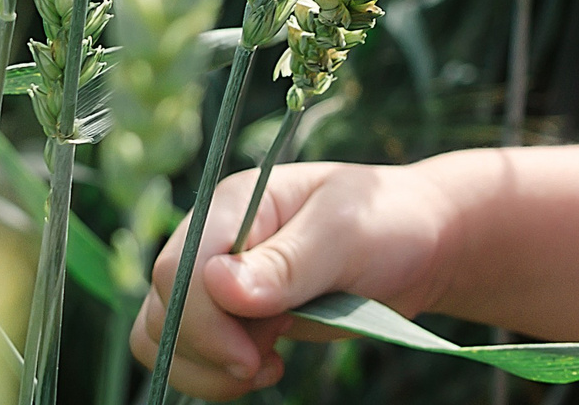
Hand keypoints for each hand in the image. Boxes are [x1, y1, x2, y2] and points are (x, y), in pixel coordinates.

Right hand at [129, 160, 452, 398]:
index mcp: (236, 202)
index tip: (254, 354)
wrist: (417, 245)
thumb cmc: (389, 221)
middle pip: (163, 308)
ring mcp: (218, 280)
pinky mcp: (229, 316)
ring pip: (161, 338)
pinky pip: (188, 356)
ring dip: (207, 368)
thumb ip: (289, 262)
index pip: (180, 268)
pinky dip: (214, 375)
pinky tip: (266, 367)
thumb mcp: (348, 233)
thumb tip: (220, 286)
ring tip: (269, 363)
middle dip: (209, 348)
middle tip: (272, 355)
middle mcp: (215, 239)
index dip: (204, 320)